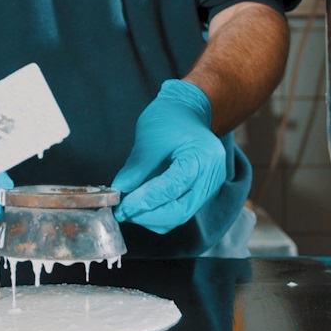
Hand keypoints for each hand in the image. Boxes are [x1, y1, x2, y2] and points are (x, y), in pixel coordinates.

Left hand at [111, 80, 226, 233]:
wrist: (190, 112)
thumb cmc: (172, 118)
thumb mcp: (151, 137)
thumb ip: (137, 167)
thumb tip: (119, 191)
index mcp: (202, 158)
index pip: (172, 189)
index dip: (144, 201)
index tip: (121, 206)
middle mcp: (212, 178)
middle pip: (180, 212)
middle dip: (148, 215)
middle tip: (122, 211)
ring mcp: (209, 188)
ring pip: (179, 216)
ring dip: (151, 218)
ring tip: (129, 208)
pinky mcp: (200, 194)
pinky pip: (180, 211)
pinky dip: (159, 213)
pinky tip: (141, 205)